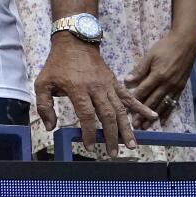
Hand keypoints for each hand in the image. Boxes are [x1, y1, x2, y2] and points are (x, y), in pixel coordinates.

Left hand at [34, 33, 156, 155]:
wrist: (74, 42)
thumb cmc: (57, 65)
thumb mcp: (43, 82)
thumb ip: (44, 105)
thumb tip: (50, 126)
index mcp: (77, 89)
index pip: (86, 115)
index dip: (89, 132)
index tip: (90, 146)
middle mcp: (96, 88)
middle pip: (107, 115)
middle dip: (111, 136)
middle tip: (113, 153)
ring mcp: (107, 85)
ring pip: (120, 109)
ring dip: (126, 128)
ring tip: (131, 145)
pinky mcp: (114, 82)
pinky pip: (129, 96)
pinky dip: (141, 107)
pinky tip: (153, 117)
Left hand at [124, 28, 195, 126]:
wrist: (185, 44)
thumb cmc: (165, 47)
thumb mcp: (149, 55)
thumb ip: (139, 69)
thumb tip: (126, 81)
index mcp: (157, 75)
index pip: (143, 92)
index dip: (134, 102)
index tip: (126, 111)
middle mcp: (167, 84)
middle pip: (152, 102)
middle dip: (142, 114)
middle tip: (134, 125)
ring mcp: (175, 87)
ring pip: (162, 105)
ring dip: (153, 116)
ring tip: (145, 126)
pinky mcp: (180, 88)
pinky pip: (173, 103)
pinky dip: (167, 112)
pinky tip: (162, 120)